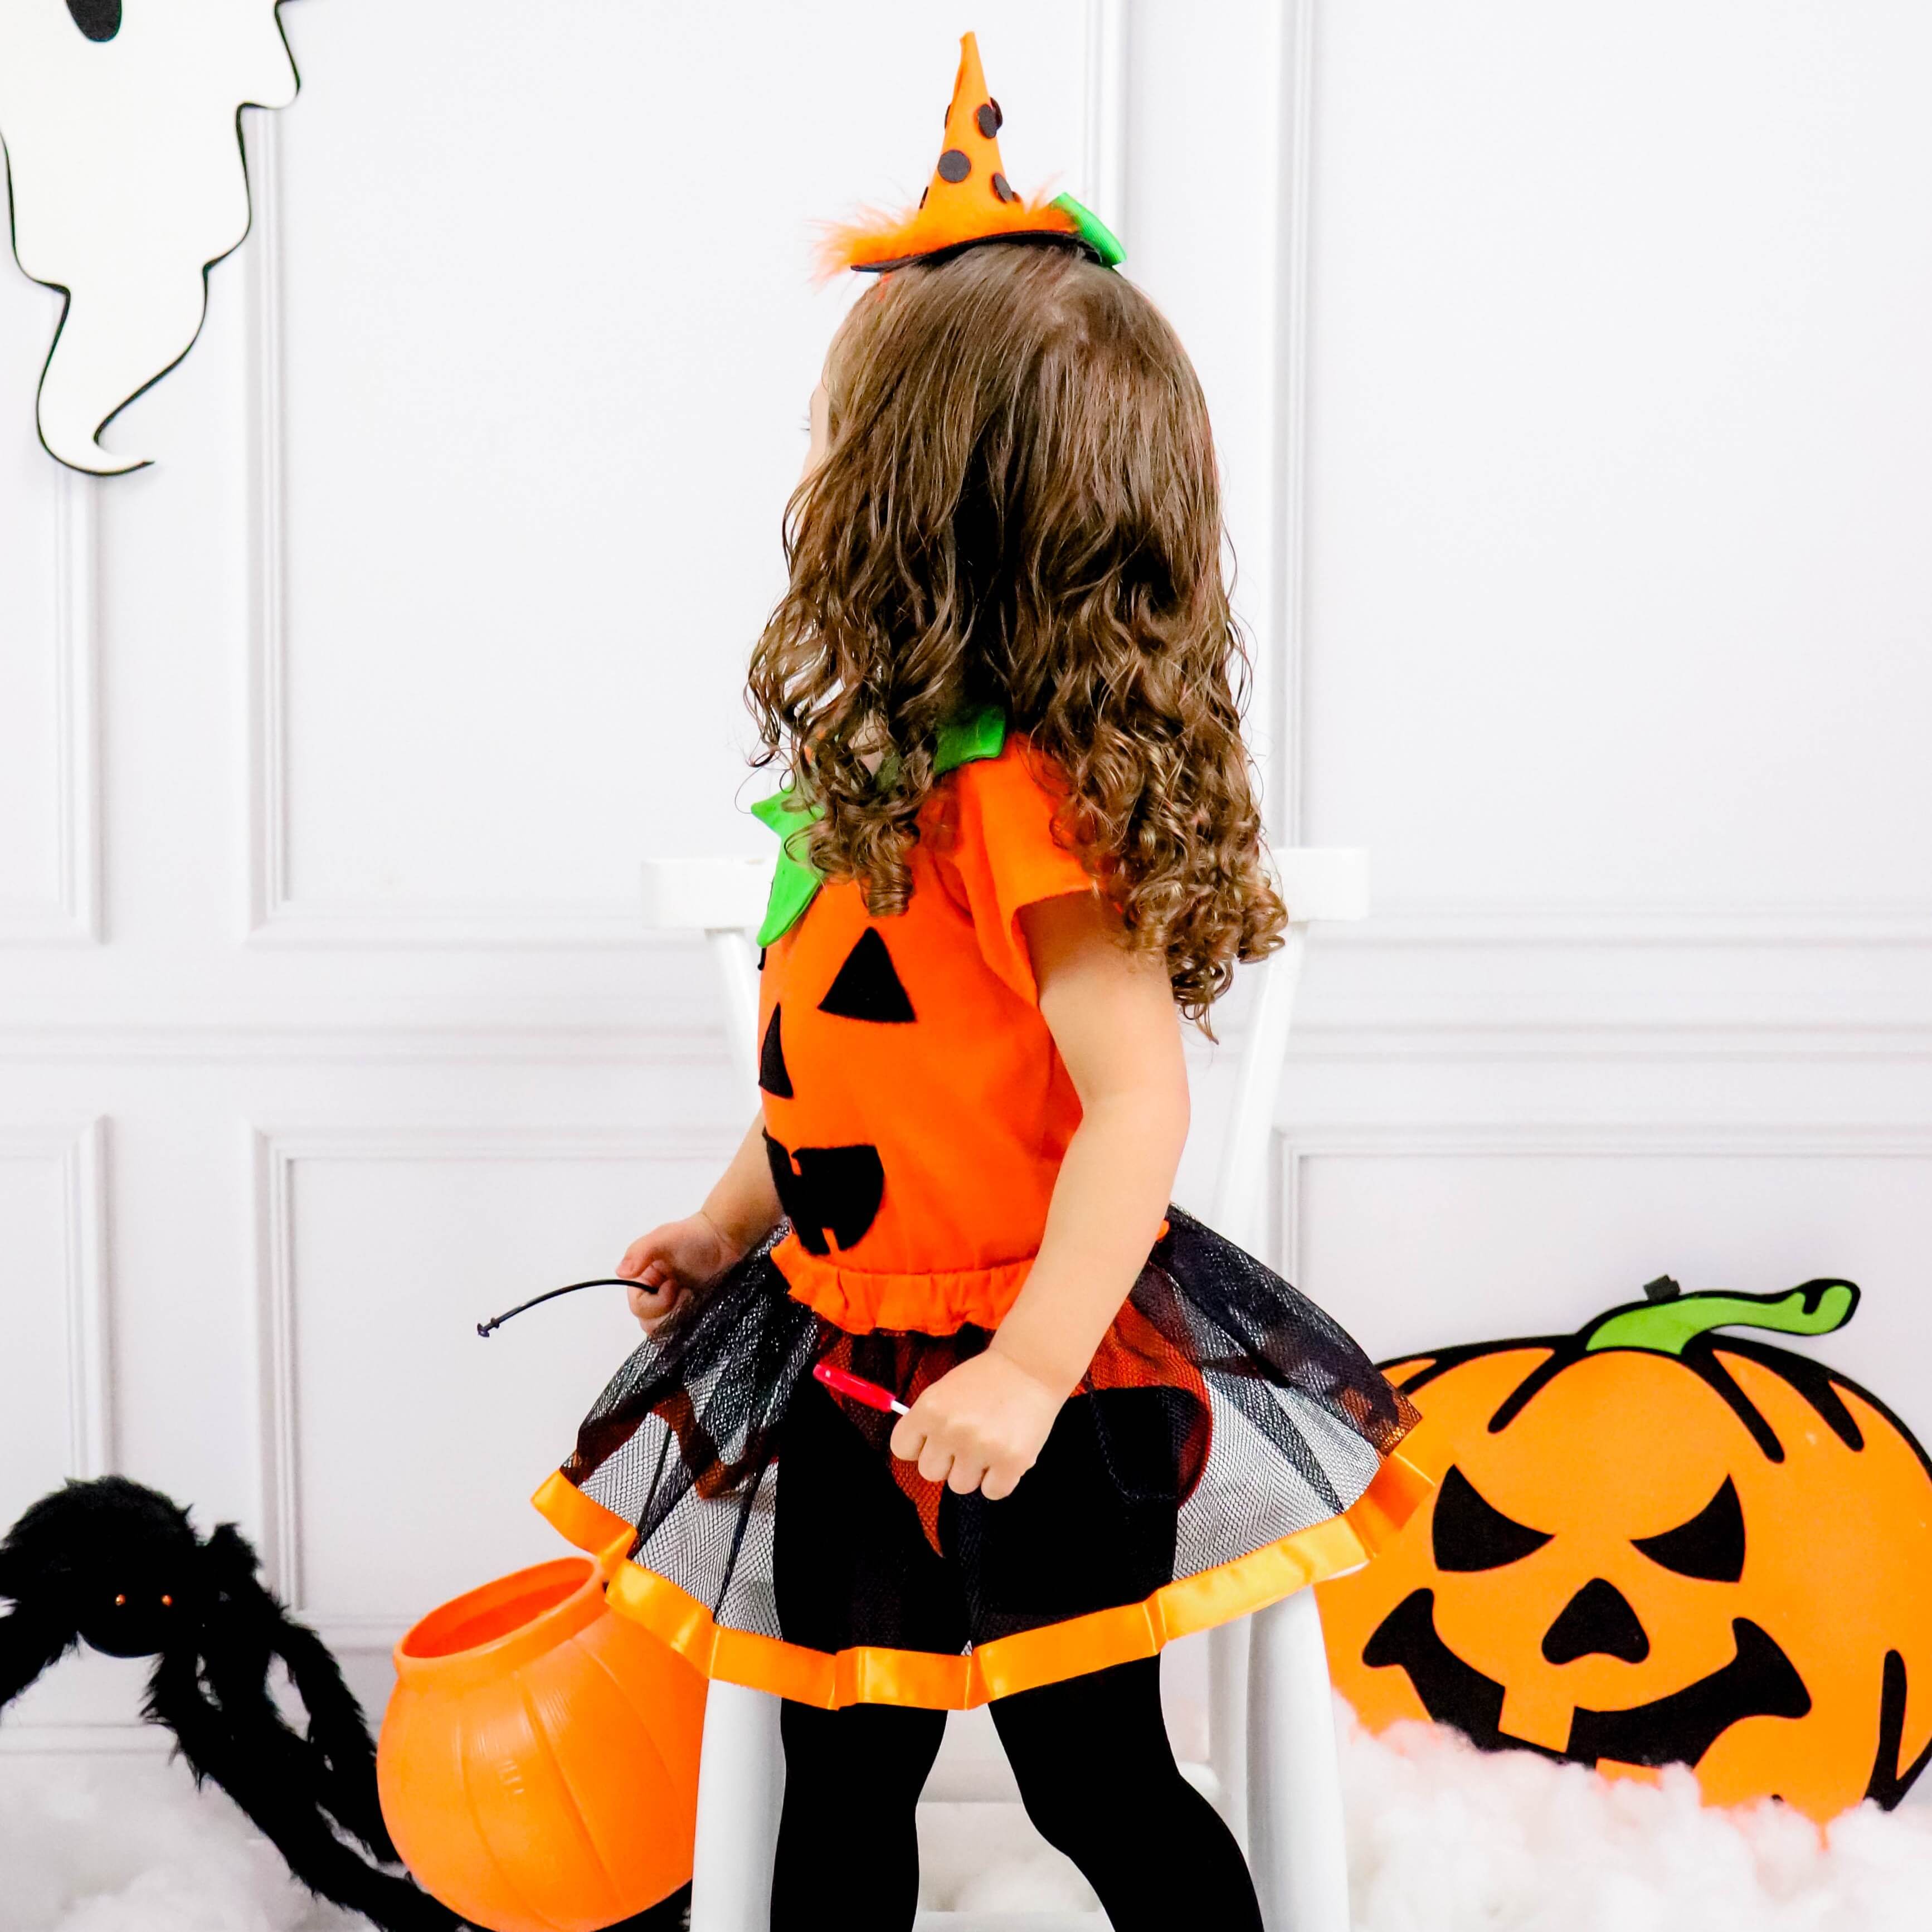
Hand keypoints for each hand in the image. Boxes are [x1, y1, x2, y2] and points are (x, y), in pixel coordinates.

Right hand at [616, 1212, 742, 1332]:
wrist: (724, 1239)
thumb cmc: (695, 1236)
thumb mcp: (663, 1237)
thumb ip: (640, 1252)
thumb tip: (621, 1273)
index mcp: (644, 1280)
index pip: (638, 1307)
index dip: (655, 1302)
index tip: (673, 1285)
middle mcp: (655, 1296)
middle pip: (649, 1324)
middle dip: (669, 1313)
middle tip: (686, 1292)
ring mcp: (673, 1307)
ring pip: (666, 1331)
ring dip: (681, 1319)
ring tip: (694, 1297)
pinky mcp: (690, 1313)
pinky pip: (682, 1331)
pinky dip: (689, 1325)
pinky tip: (699, 1306)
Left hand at [889, 1347, 1062, 1499]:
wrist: (1031, 1366)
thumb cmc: (986, 1378)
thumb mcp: (945, 1390)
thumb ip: (928, 1420)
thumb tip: (920, 1451)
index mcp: (929, 1409)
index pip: (902, 1449)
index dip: (920, 1446)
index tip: (935, 1440)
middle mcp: (950, 1430)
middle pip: (930, 1471)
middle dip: (948, 1460)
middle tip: (968, 1440)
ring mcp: (981, 1448)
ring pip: (961, 1485)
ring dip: (975, 1471)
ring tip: (991, 1444)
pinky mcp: (1011, 1462)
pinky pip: (993, 1492)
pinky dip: (1000, 1479)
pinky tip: (1007, 1454)